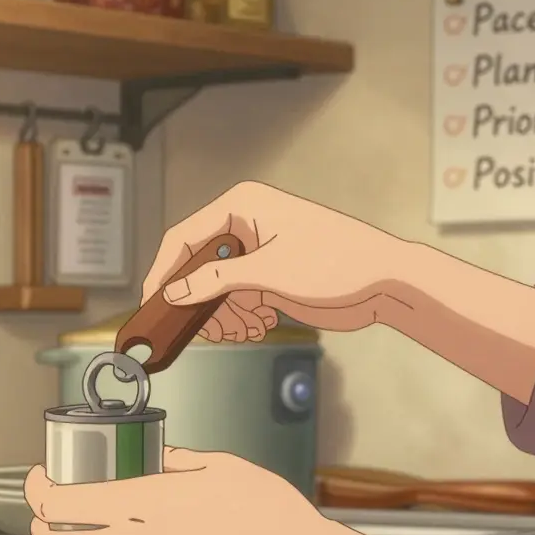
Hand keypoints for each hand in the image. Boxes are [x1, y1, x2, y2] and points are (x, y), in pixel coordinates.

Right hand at [143, 181, 408, 341]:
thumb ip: (216, 281)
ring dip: (222, 314)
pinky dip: (240, 316)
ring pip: (216, 288)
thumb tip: (175, 290)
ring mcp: (258, 251)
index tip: (150, 301)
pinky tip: (255, 326)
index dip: (163, 270)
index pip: (184, 236)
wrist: (383, 280)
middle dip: (197, 301)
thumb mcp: (269, 272)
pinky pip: (237, 297)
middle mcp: (246, 224)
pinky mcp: (270, 274)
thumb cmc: (337, 261)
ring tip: (240, 329)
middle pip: (198, 265)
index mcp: (241, 205)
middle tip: (193, 329)